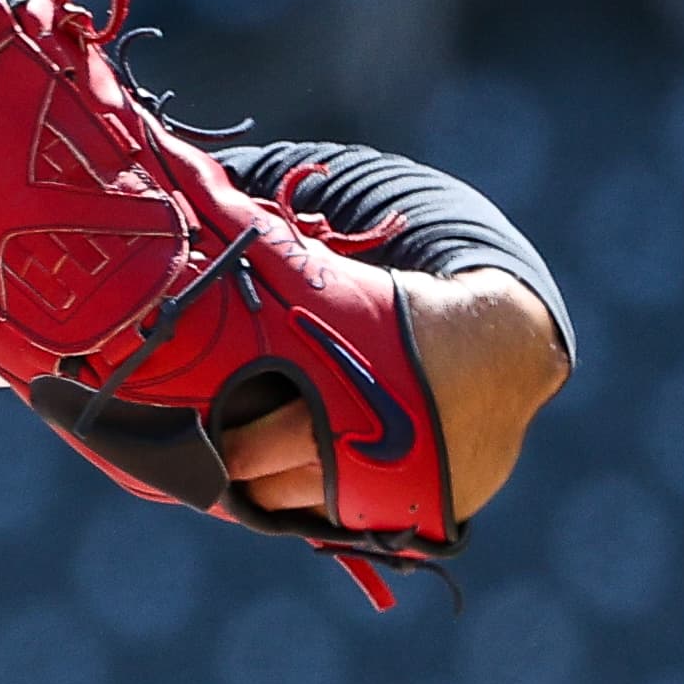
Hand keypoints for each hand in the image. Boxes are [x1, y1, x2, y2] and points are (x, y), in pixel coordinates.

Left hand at [216, 267, 568, 522]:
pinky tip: (316, 463)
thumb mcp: (322, 274)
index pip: (234, 458)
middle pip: (261, 491)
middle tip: (218, 438)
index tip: (187, 424)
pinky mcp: (421, 519)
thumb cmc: (396, 308)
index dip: (204, 444)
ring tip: (267, 448)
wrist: (504, 343)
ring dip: (276, 487)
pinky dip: (325, 499)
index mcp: (324, 416)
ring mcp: (391, 503)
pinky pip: (347, 521)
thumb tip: (180, 162)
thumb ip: (249, 233)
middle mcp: (357, 472)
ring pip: (299, 512)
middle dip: (236, 466)